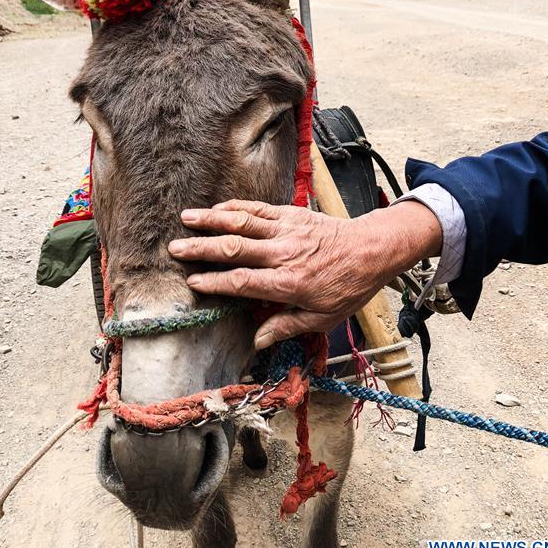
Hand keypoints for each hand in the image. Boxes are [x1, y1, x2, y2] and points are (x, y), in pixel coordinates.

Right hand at [168, 199, 441, 349]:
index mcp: (288, 282)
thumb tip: (256, 340)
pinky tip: (217, 208)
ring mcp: (286, 230)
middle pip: (234, 249)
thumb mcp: (322, 318)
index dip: (214, 282)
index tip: (192, 281)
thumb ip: (286, 326)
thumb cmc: (348, 287)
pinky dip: (236, 207)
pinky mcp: (292, 214)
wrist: (372, 250)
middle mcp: (283, 254)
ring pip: (243, 222)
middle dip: (201, 248)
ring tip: (185, 218)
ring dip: (212, 219)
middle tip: (175, 248)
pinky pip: (259, 209)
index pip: (242, 282)